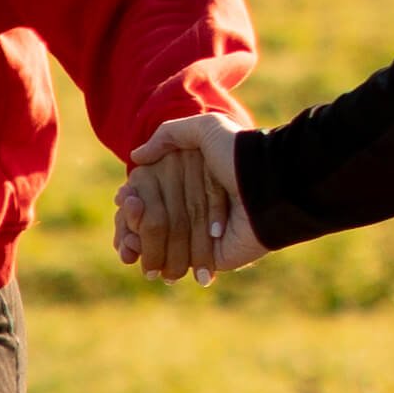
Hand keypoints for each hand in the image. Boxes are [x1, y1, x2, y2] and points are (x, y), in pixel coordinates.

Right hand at [109, 111, 263, 282]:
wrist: (270, 186)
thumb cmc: (239, 155)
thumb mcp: (205, 129)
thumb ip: (169, 135)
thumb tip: (136, 156)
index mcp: (191, 182)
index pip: (151, 195)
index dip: (133, 199)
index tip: (124, 199)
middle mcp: (193, 209)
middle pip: (149, 222)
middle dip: (130, 225)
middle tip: (123, 223)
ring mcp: (199, 235)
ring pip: (156, 245)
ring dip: (138, 245)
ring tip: (126, 244)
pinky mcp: (207, 257)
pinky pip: (174, 263)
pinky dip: (153, 260)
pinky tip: (135, 255)